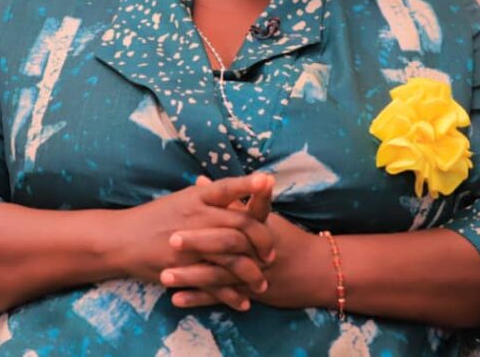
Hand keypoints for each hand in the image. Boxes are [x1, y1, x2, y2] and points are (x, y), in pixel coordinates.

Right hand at [114, 173, 274, 309]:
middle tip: (272, 255)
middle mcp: (197, 217)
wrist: (122, 239)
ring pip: (233, 257)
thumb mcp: (182, 200)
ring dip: (252, 273)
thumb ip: (208, 195)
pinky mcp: (184, 268)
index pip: (227, 187)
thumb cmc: (155, 217)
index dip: (248, 184)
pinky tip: (244, 302)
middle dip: (262, 240)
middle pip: (241, 225)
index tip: (268, 180)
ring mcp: (192, 244)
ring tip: (263, 284)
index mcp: (198, 197)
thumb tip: (234, 188)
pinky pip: (214, 284)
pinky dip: (232, 295)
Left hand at [166, 210, 326, 310]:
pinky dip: (199, 299)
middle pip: (226, 246)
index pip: (234, 217)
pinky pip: (222, 298)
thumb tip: (200, 181)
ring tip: (165, 276)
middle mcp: (255, 250)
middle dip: (198, 244)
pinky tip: (176, 298)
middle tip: (171, 241)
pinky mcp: (249, 294)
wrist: (314, 270)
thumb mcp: (263, 215)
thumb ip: (233, 199)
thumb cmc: (285, 238)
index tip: (186, 209)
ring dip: (191, 277)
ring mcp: (252, 274)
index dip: (212, 214)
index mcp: (258, 225)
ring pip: (220, 275)